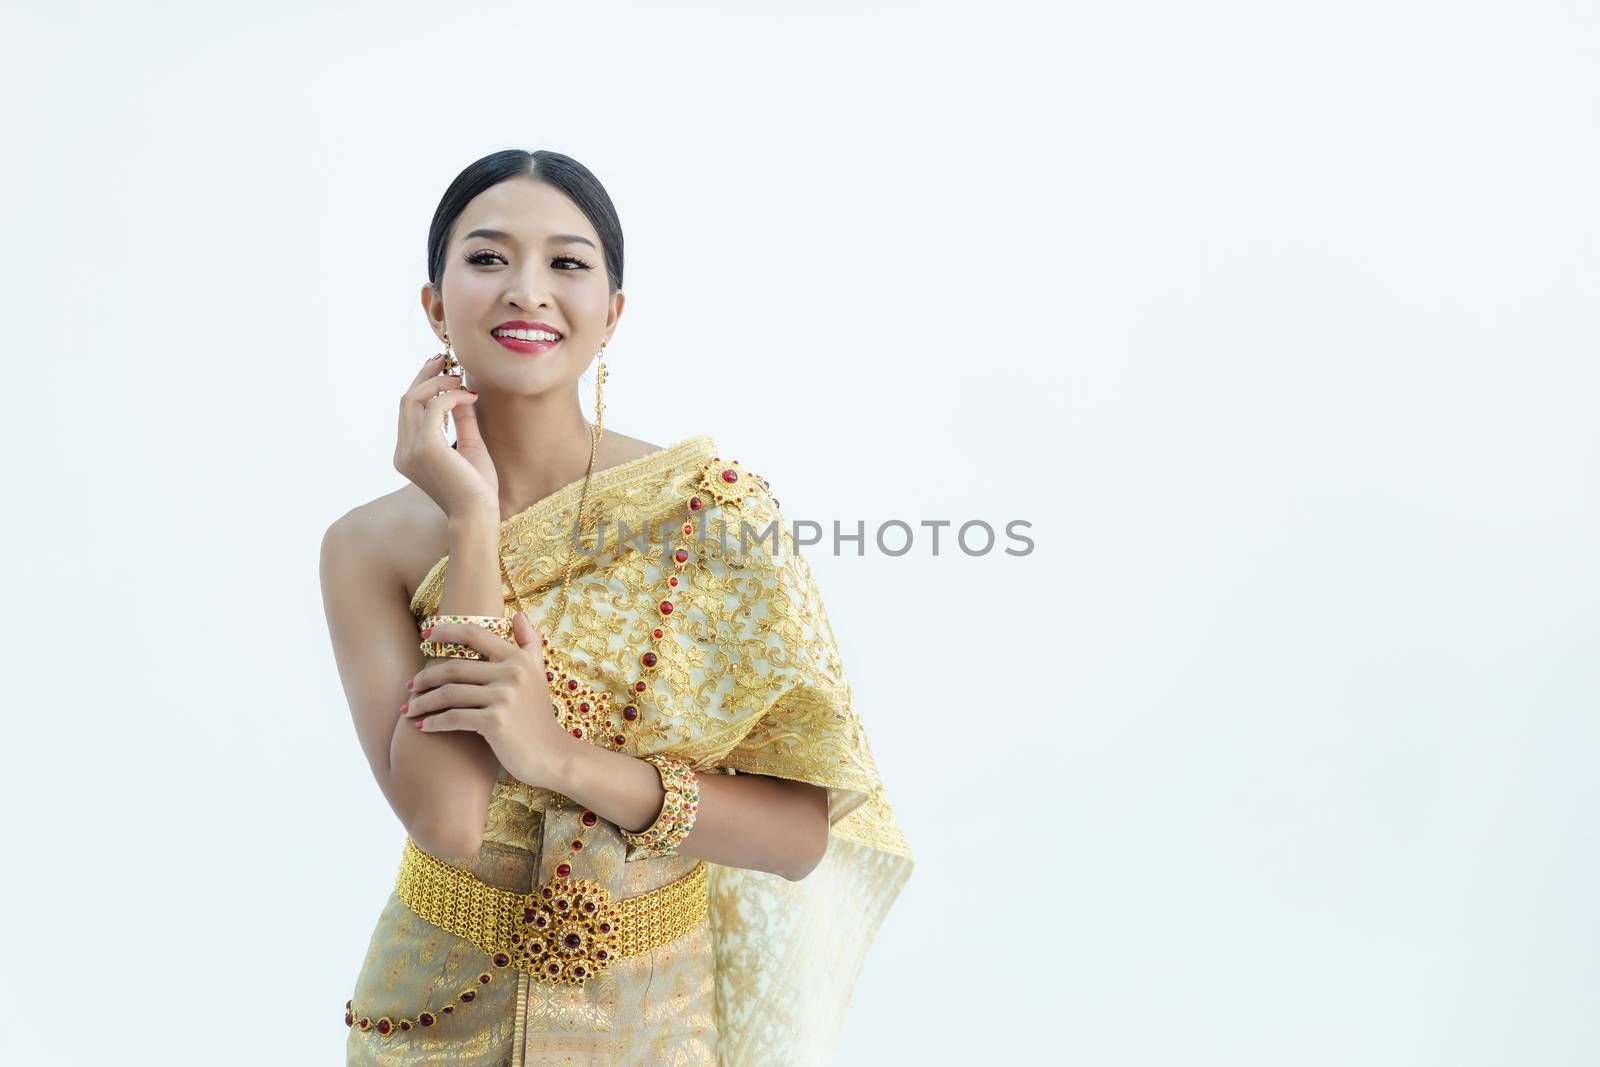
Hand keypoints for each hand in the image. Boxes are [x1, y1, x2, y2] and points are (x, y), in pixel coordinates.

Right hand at [394, 351, 498, 520]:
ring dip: (438, 383)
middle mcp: (403, 452)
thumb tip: (462, 394)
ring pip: (414, 399)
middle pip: (406, 400)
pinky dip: (452, 396)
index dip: (422, 386)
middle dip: (426, 376)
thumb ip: (462, 421)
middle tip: (445, 361)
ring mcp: (411, 450)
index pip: (408, 411)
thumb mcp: (470, 447)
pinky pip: (434, 407)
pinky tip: (471, 396)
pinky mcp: (426, 447)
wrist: (478, 515)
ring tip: (460, 379)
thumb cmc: (477, 489)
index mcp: (408, 454)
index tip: (441, 370)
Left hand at [401, 611, 575, 788]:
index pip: (474, 634)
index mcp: (517, 658)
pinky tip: (422, 726)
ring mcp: (503, 697)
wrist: (552, 754)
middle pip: (454, 668)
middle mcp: (511, 673)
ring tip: (409, 708)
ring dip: (423, 701)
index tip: (425, 636)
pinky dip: (433, 722)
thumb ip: (529, 642)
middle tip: (411, 685)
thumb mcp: (538, 673)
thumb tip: (518, 614)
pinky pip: (453, 717)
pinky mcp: (494, 722)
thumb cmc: (539, 716)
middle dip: (426, 677)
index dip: (445, 631)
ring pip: (449, 693)